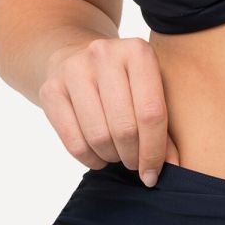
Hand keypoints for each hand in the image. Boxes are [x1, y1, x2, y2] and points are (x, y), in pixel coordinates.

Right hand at [37, 35, 178, 185]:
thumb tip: (173, 166)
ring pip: (98, 137)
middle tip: (135, 163)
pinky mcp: (51, 89)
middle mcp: (104, 54)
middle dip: (133, 156)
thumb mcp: (151, 90)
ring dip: (112, 157)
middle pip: (124, 128)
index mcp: (137, 52)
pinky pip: (73, 142)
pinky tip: (99, 156)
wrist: (75, 56)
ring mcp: (73, 70)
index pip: (151, 113)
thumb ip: (165, 126)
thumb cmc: (124, 80)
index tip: (154, 173)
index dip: (154, 151)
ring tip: (118, 155)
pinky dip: (90, 159)